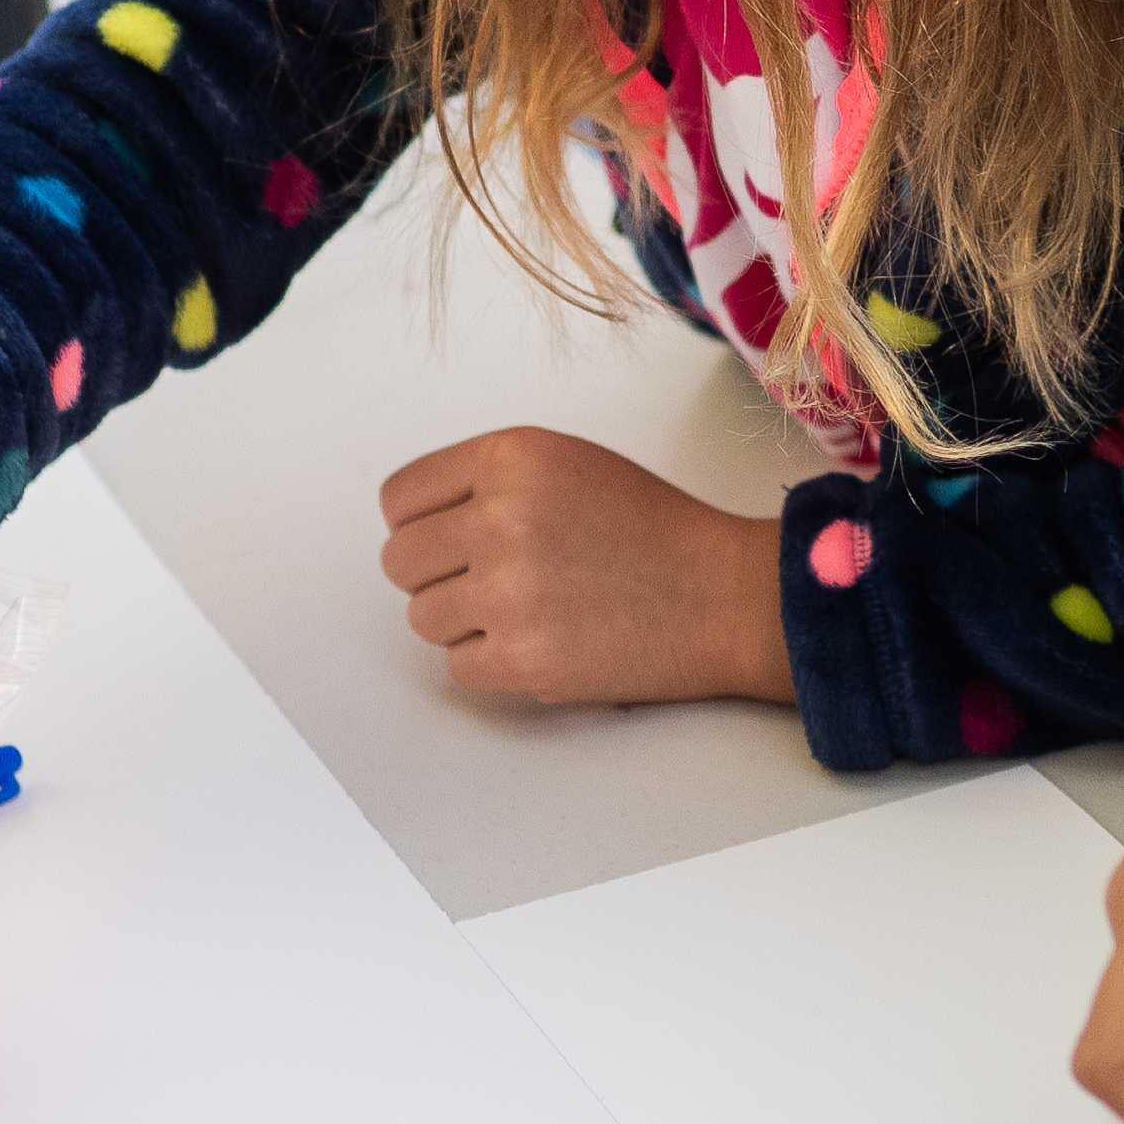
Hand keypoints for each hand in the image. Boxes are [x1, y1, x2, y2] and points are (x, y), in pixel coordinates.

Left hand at [373, 428, 792, 707]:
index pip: (399, 499)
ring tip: (525, 611)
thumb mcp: (565, 464)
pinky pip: (459, 667)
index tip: (446, 540)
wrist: (723, 594)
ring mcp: (509, 591)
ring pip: (423, 618)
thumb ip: (488, 481)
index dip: (420, 524)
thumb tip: (413, 524)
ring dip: (464, 622)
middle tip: (490, 582)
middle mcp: (500, 517)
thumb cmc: (650, 529)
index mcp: (508, 456)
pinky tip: (542, 641)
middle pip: (401, 561)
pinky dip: (493, 663)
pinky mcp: (524, 658)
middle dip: (437, 575)